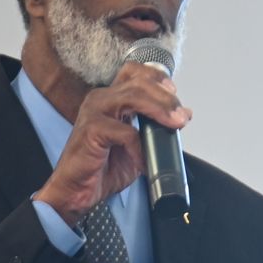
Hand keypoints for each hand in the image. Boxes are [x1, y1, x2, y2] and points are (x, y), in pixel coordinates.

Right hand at [34, 60, 190, 225]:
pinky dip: (140, 146)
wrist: (78, 190)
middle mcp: (100, 99)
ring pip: (133, 97)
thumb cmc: (102, 167)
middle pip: (138, 82)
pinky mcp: (91, 130)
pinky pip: (125, 132)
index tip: (175, 94)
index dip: (157, 77)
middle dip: (166, 97)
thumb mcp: (137, 143)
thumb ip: (156, 126)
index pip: (134, 71)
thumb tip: (185, 114)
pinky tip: (143, 160)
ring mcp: (94, 112)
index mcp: (110, 98)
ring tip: (174, 125)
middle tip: (181, 116)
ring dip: (159, 110)